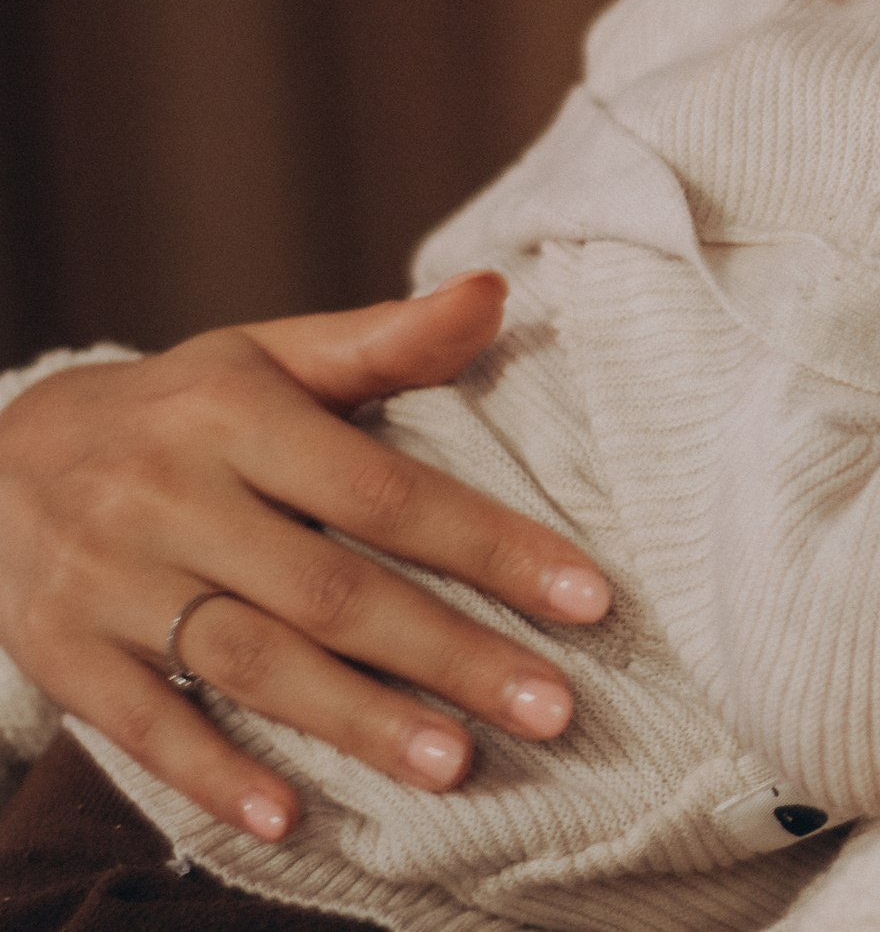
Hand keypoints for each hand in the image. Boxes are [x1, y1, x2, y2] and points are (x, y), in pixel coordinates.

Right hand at [0, 274, 611, 840]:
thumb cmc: (180, 410)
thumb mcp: (270, 357)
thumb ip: (388, 340)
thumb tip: (497, 291)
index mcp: (236, 415)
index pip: (387, 491)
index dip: (492, 547)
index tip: (589, 599)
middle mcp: (170, 496)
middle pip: (332, 591)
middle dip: (450, 654)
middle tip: (555, 708)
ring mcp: (109, 580)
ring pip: (250, 662)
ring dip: (356, 719)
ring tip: (456, 763)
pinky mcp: (60, 652)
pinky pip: (142, 725)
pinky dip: (213, 775)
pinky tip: (291, 817)